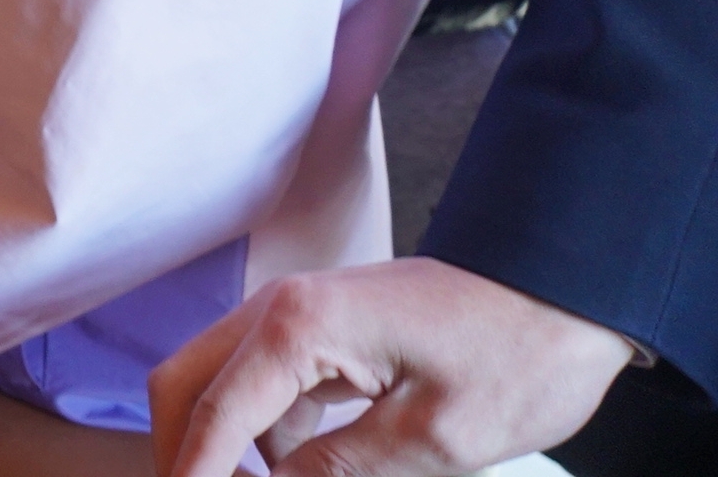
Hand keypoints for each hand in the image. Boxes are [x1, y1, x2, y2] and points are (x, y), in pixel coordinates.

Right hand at [149, 258, 634, 476]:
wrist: (568, 291)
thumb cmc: (517, 357)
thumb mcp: (434, 438)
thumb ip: (338, 472)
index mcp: (299, 327)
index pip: (213, 414)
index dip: (190, 474)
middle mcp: (279, 310)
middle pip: (185, 383)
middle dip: (182, 452)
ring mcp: (296, 316)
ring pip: (218, 384)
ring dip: (223, 446)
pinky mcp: (321, 331)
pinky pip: (263, 386)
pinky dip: (263, 436)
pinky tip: (297, 474)